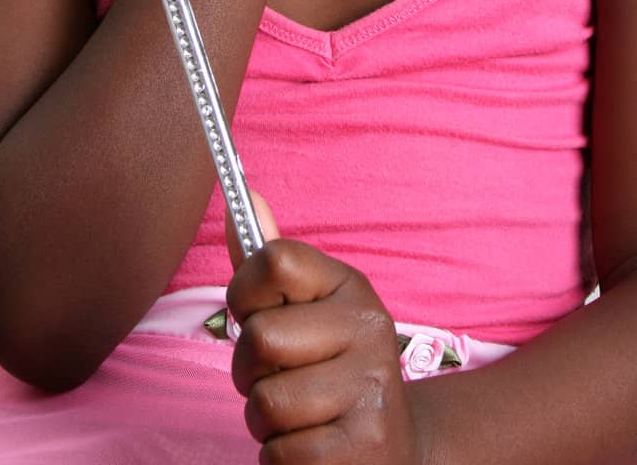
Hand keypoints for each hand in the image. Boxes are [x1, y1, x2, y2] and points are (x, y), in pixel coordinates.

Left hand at [224, 196, 428, 464]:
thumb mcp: (308, 312)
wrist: (394, 448)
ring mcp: (373, 390)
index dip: (244, 293)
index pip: (272, 259)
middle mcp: (371, 328)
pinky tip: (312, 447)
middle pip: (259, 338)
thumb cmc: (329, 372)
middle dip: (249, 372)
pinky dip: (281, 459)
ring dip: (265, 422)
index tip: (255, 315)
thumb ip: (269, 263)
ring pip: (266, 403)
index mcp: (351, 286)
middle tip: (278, 380)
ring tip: (298, 418)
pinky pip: (280, 454)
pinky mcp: (364, 449)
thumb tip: (242, 196)